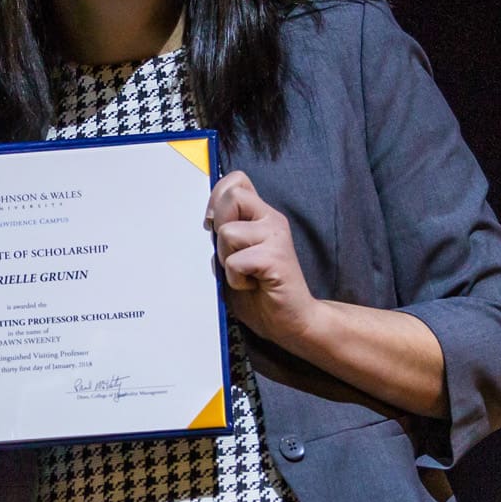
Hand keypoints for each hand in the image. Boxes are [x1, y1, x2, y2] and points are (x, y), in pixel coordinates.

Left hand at [208, 171, 319, 343]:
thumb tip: (208, 222)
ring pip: (228, 231)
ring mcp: (275, 237)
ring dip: (226, 258)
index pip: (237, 180)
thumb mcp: (234, 256)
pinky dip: (235, 279)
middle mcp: (271, 220)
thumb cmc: (263, 292)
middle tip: (231, 251)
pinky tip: (251, 285)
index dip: (217, 197)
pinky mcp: (276, 258)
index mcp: (261, 216)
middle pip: (231, 195)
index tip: (214, 223)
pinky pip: (236, 261)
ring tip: (244, 273)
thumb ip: (224, 236)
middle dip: (218, 225)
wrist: (292, 321)